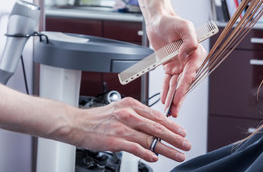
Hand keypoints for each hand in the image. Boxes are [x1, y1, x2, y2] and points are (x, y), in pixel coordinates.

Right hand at [73, 97, 190, 161]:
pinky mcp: (114, 140)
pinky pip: (135, 148)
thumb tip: (154, 125)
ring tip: (178, 154)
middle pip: (157, 127)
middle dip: (175, 137)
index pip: (156, 115)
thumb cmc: (98, 118)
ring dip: (166, 148)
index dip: (172, 125)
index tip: (182, 132)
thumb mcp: (120, 109)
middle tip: (186, 144)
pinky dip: (147, 154)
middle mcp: (128, 114)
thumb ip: (137, 115)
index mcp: (131, 105)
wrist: (76, 123)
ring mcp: (121, 128)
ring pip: (149, 139)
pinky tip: (155, 158)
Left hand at [146, 13, 206, 116]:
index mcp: (196, 53)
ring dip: (173, 98)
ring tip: (170, 110)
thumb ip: (189, 40)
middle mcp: (189, 61)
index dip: (185, 84)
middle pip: (185, 82)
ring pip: (176, 85)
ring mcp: (180, 65)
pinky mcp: (170, 67)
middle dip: (180, 97)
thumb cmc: (171, 21)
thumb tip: (186, 55)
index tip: (179, 94)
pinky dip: (166, 91)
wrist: (158, 20)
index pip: (191, 71)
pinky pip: (168, 81)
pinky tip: (165, 100)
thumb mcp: (184, 26)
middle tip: (175, 109)